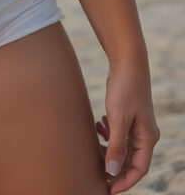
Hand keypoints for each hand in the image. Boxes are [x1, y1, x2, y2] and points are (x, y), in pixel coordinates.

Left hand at [95, 64, 159, 192]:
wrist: (127, 61)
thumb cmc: (125, 88)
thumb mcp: (118, 119)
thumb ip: (116, 146)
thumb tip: (112, 171)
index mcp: (147, 138)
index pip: (139, 169)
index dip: (124, 182)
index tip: (108, 190)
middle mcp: (145, 134)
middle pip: (130, 160)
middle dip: (114, 168)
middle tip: (97, 174)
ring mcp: (137, 124)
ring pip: (123, 147)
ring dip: (109, 150)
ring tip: (95, 146)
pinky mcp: (128, 114)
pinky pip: (119, 133)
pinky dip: (108, 135)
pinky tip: (98, 127)